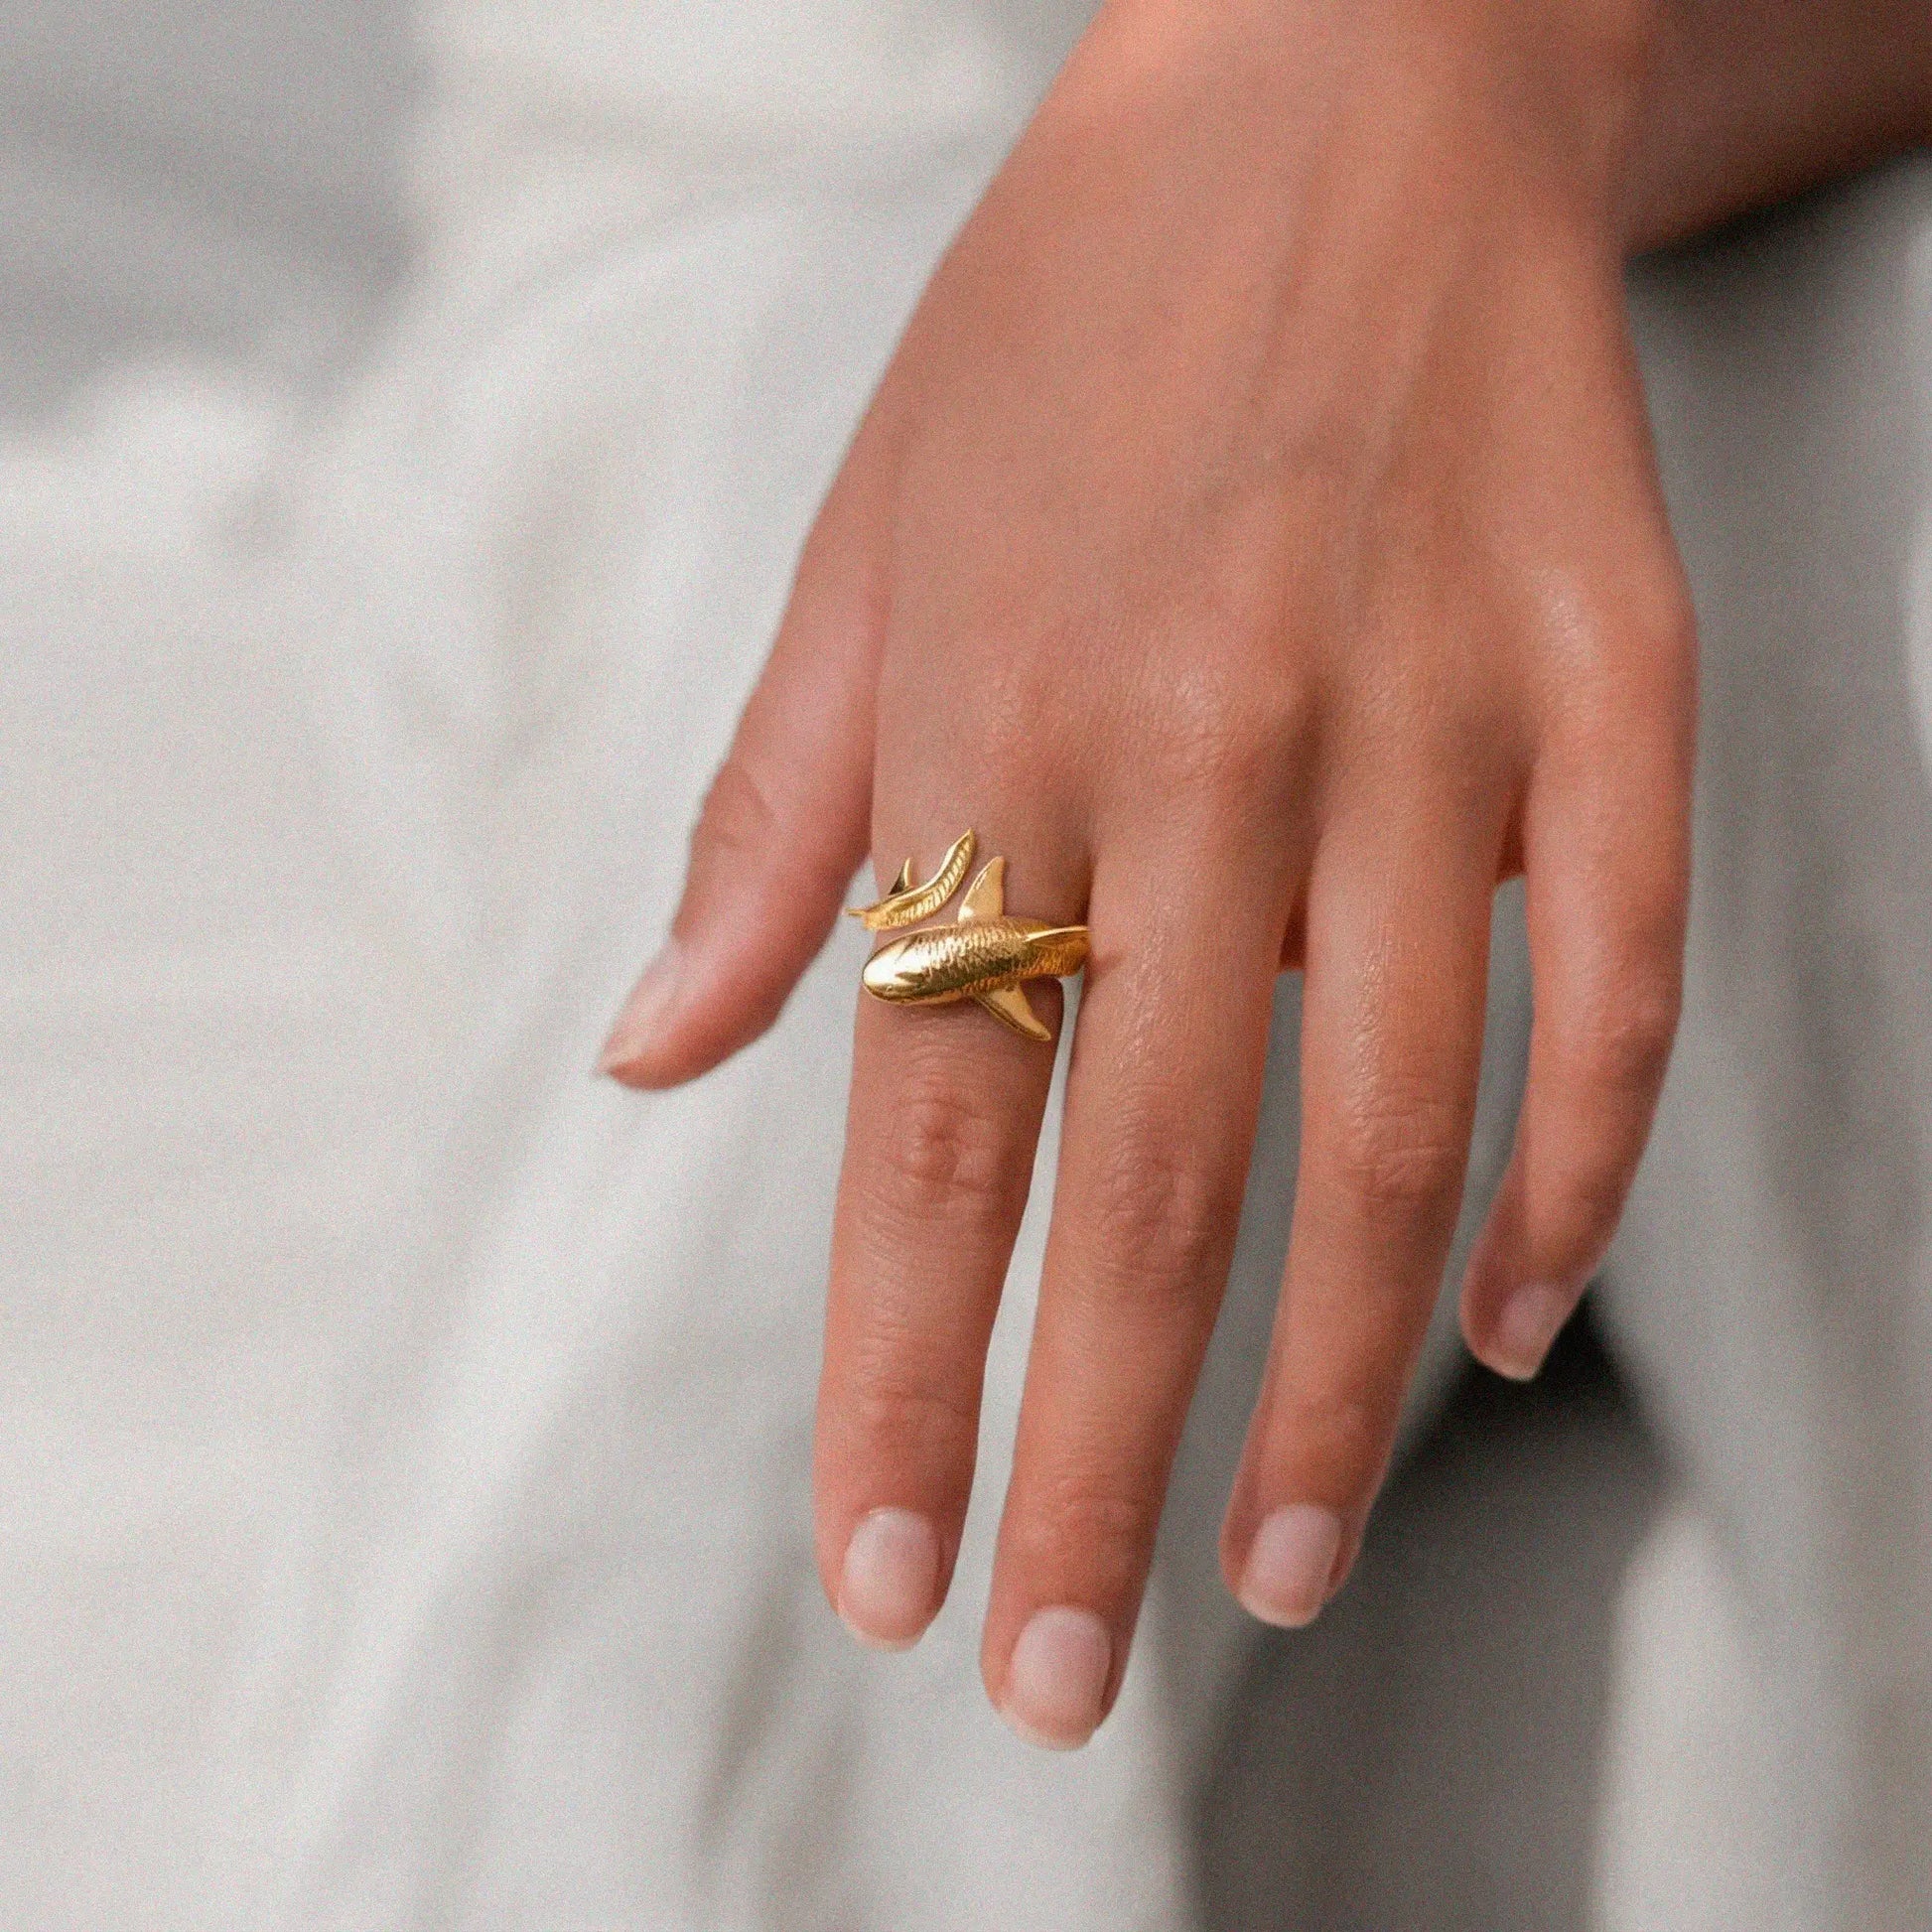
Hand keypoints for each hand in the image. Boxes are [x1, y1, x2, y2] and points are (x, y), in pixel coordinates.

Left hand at [602, 0, 1693, 1746]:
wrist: (1341, 81)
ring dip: (1339, 1387)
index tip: (881, 1575)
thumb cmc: (1066, 324)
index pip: (926, 1125)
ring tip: (1284, 1567)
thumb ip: (769, 824)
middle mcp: (1209, 738)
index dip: (898, 1377)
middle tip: (1057, 1677)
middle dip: (1091, 1459)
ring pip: (1394, 1128)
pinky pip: (1614, 980)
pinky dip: (1577, 1177)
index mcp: (998, 716)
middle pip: (1147, 1179)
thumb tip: (653, 1058)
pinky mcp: (1614, 681)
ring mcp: (1433, 711)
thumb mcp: (862, 541)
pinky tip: (1514, 1327)